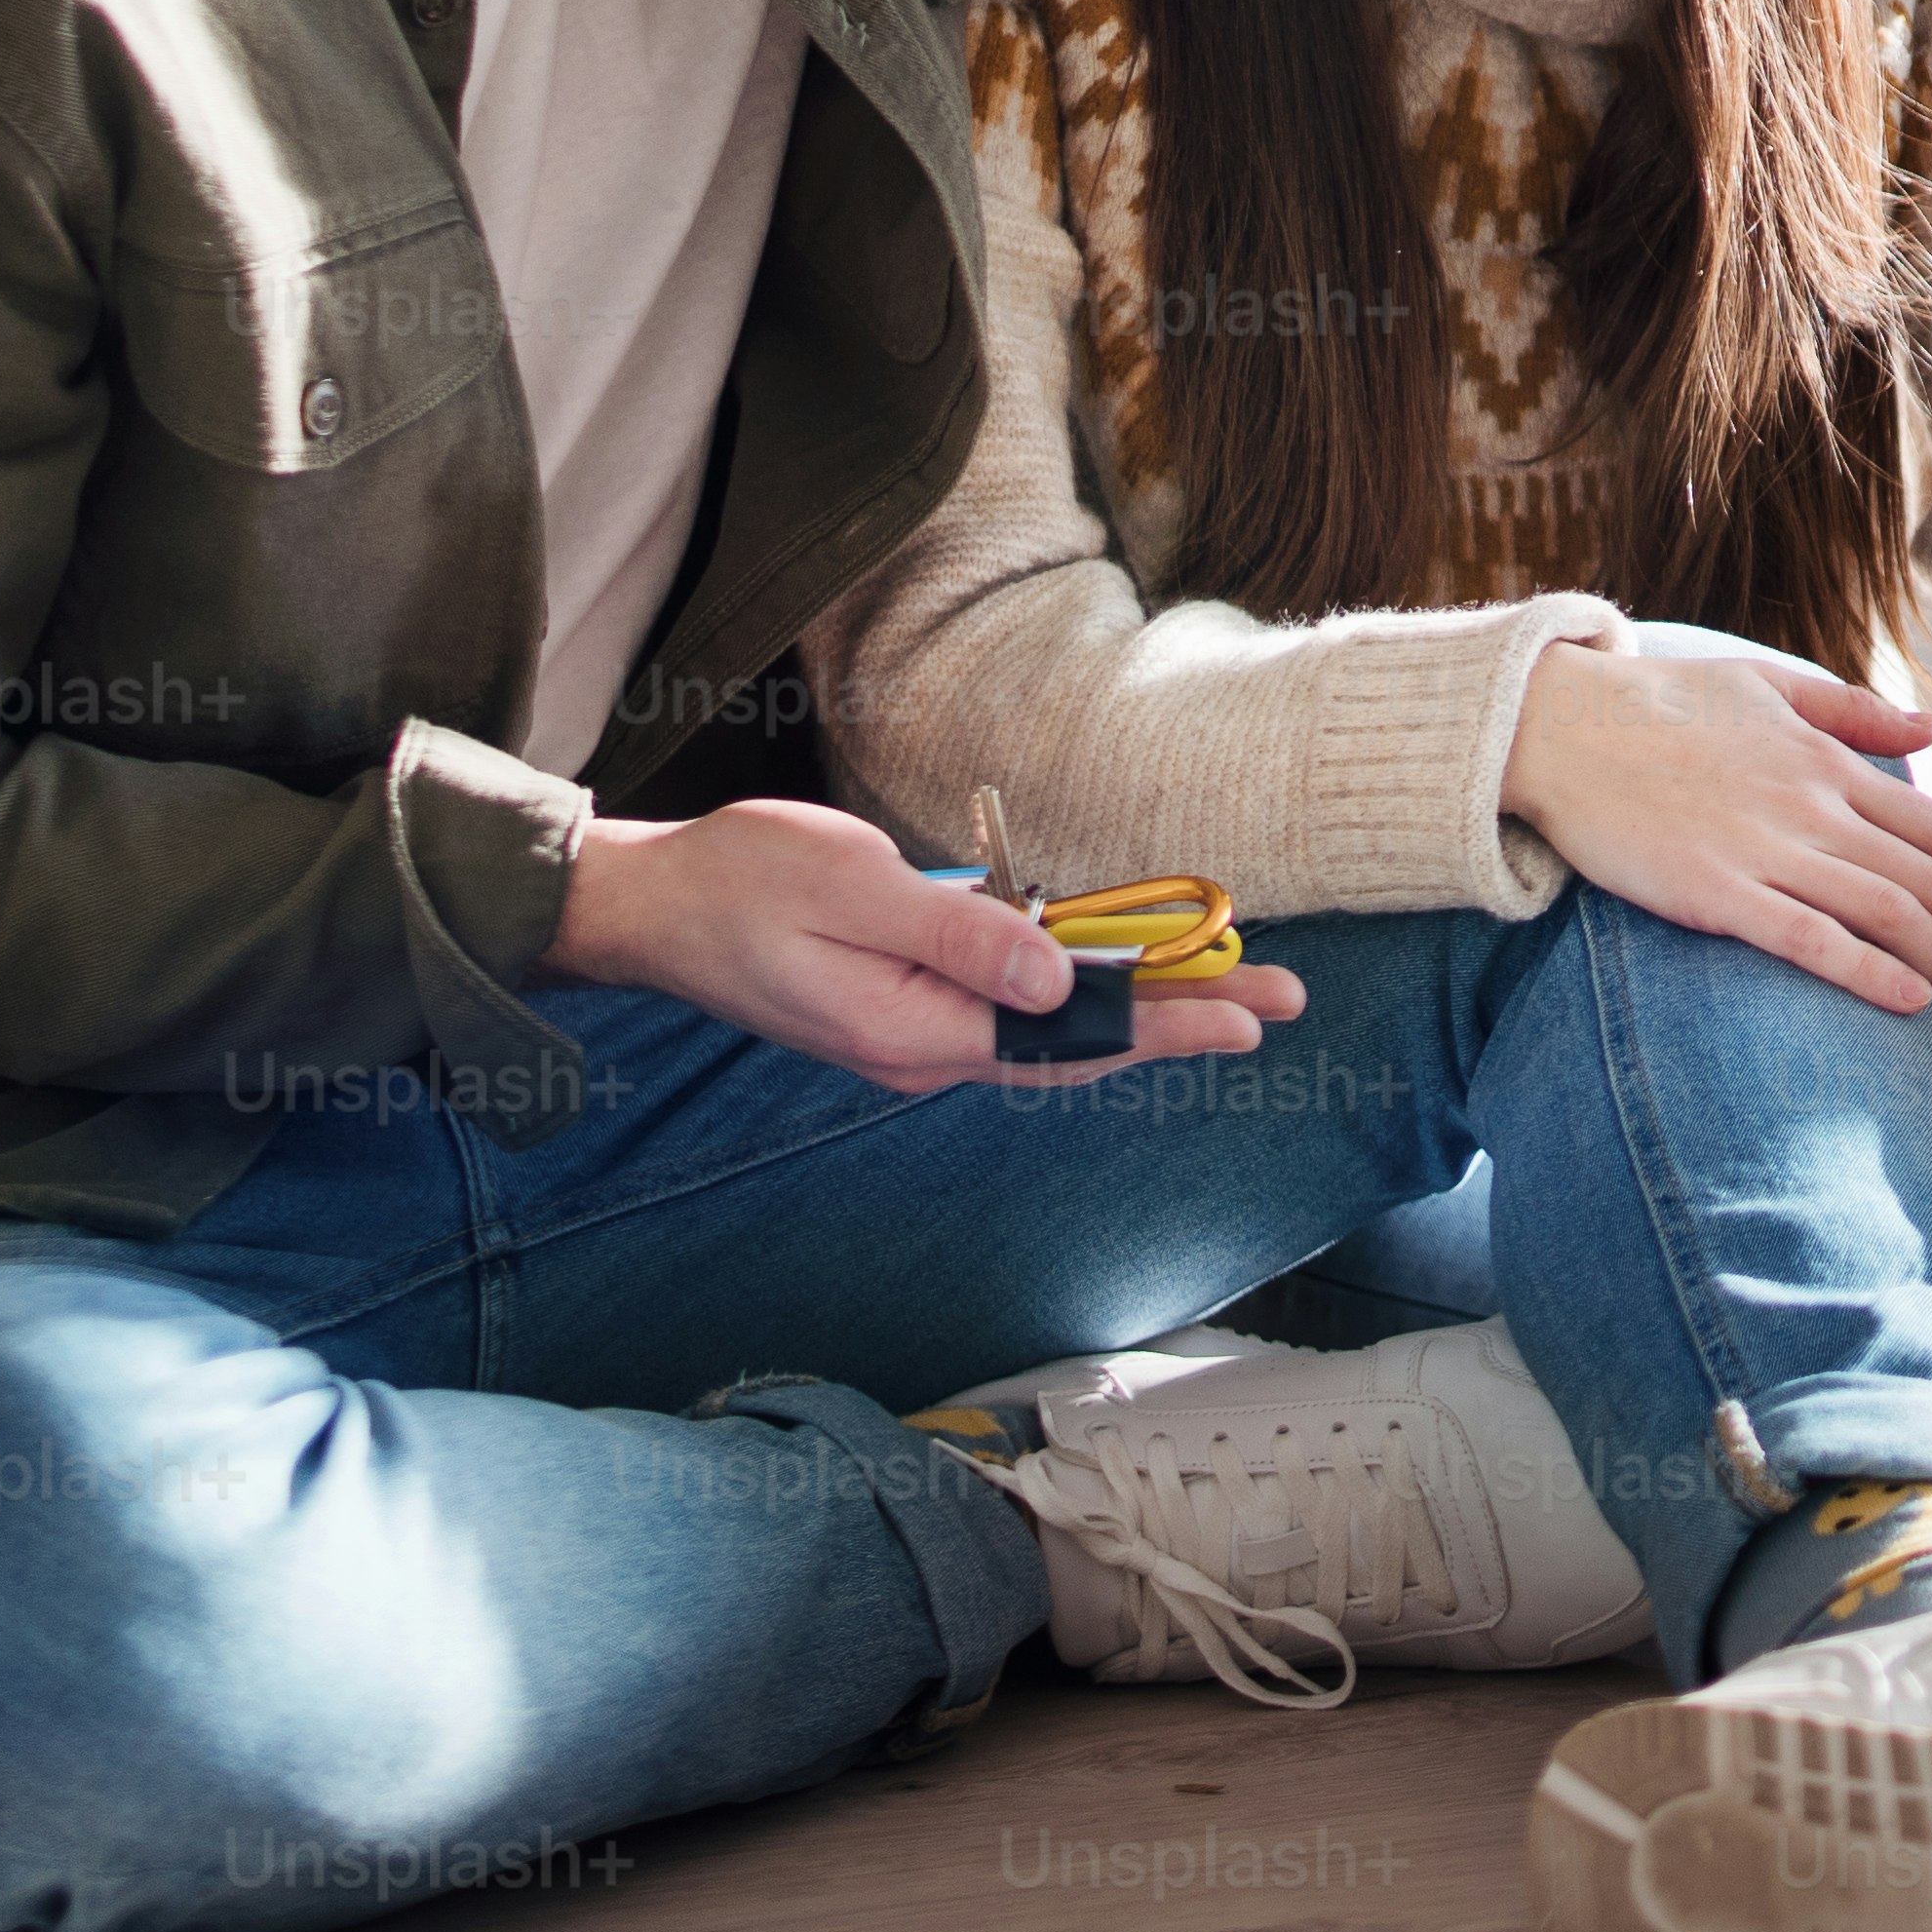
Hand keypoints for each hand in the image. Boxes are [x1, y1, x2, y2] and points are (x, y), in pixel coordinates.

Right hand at [558, 798, 1303, 1094]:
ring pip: (1048, 1029)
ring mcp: (913, 1033)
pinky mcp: (904, 1004)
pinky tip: (1122, 975)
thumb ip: (959, 941)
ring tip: (1229, 985)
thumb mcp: (851, 890)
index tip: (1249, 1014)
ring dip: (1137, 1005)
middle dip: (1179, 1018)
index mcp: (914, 1033)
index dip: (1163, 1022)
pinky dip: (1076, 993)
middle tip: (1281, 1002)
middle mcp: (923, 1051)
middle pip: (1075, 1044)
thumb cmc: (740, 881)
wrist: (650, 904)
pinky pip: (1009, 1009)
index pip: (1067, 1040)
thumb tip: (1060, 983)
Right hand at [1504, 636, 1931, 1014]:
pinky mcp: (1718, 896)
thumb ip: (1853, 711)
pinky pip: (1814, 941)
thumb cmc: (1660, 702)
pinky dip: (1870, 974)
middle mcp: (1812, 808)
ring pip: (1887, 915)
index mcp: (1826, 762)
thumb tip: (1930, 731)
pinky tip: (1909, 1003)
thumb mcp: (1768, 683)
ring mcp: (1767, 853)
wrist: (1561, 727)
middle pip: (1926, 882)